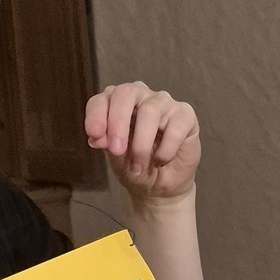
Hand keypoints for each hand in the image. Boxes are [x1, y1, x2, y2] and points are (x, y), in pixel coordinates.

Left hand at [84, 82, 199, 200]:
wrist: (159, 186)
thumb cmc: (134, 166)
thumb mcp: (115, 157)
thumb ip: (106, 143)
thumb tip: (98, 136)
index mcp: (116, 103)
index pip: (103, 98)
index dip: (96, 115)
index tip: (94, 137)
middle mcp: (140, 96)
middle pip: (126, 93)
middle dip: (118, 122)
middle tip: (116, 150)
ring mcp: (163, 103)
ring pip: (150, 110)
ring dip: (141, 144)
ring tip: (138, 166)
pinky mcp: (185, 115)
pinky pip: (175, 127)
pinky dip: (165, 150)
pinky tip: (161, 161)